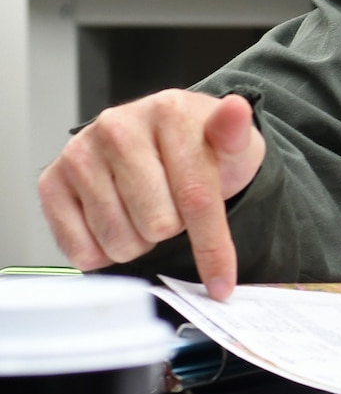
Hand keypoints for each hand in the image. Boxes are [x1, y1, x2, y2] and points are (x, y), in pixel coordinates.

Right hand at [38, 91, 265, 298]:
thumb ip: (236, 134)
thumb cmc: (201, 150)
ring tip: (145, 212)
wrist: (163, 141)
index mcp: (167, 112)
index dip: (212, 247)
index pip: (195, 197)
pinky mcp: (51, 181)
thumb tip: (236, 110)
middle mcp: (116, 126)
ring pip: (119, 240)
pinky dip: (103, 251)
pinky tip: (118, 223)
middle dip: (172, 229)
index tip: (222, 283)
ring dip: (139, 241)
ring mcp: (79, 153)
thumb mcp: (234, 145)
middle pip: (157, 224)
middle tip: (173, 208)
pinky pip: (80, 247)